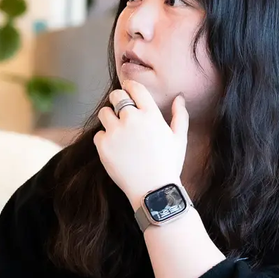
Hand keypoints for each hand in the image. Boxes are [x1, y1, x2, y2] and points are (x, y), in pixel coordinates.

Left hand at [94, 79, 189, 208]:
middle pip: (116, 96)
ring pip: (104, 113)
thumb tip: (179, 97)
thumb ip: (180, 115)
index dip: (130, 87)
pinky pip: (98, 134)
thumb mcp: (179, 139)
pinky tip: (115, 149)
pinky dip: (104, 139)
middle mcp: (132, 119)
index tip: (128, 91)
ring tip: (117, 130)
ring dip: (109, 118)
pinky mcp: (103, 146)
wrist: (153, 191)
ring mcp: (116, 132)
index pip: (135, 88)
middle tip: (120, 111)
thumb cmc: (169, 165)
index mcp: (151, 114)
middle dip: (118, 100)